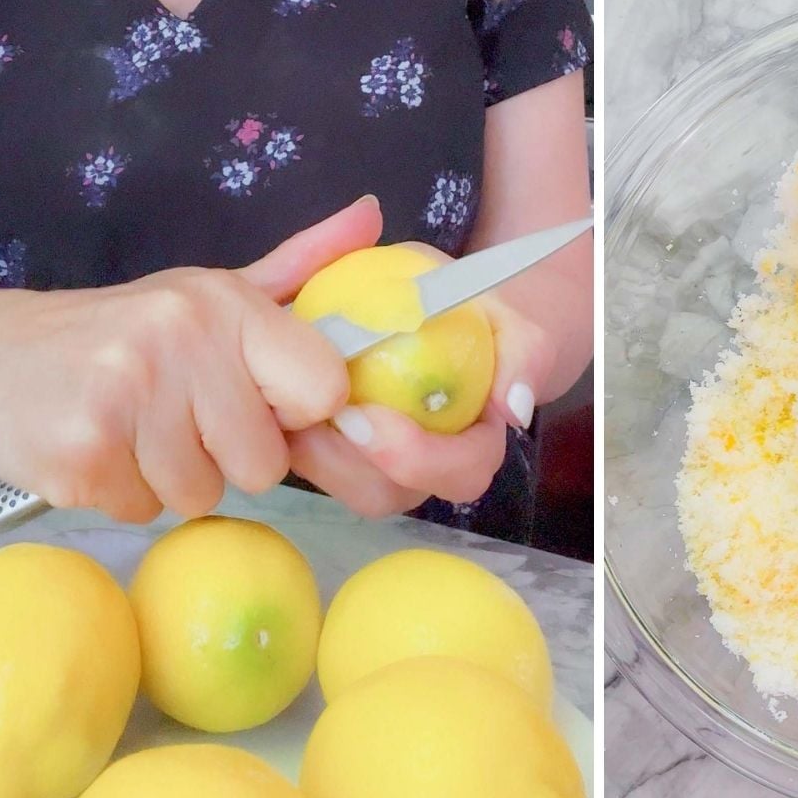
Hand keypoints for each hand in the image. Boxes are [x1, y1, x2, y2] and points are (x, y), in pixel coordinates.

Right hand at [0, 196, 382, 521]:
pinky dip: (128, 493)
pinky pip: (148, 511)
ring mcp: (127, 396)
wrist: (1, 356)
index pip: (324, 391)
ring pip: (205, 495)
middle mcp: (182, 339)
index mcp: (228, 303)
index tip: (259, 396)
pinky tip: (104, 448)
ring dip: (175, 477)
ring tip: (139, 430)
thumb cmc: (131, 333)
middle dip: (229, 455)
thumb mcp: (216, 293)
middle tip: (182, 416)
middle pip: (265, 463)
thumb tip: (374, 215)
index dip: (295, 410)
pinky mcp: (82, 454)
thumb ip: (303, 265)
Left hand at [287, 243, 558, 517]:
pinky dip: (288, 433)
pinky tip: (272, 392)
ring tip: (286, 401)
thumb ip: (525, 355)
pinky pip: (308, 462)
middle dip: (351, 466)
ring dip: (311, 453)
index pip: (461, 474)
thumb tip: (515, 411)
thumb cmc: (470, 310)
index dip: (419, 459)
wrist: (432, 302)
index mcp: (473, 444)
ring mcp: (375, 465)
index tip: (372, 418)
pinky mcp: (331, 450)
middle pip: (391, 495)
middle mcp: (424, 468)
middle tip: (319, 413)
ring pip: (342, 486)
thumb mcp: (505, 314)